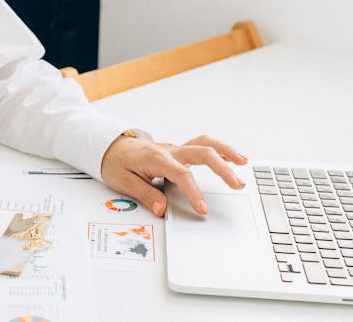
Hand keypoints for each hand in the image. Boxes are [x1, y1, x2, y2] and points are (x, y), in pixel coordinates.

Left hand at [99, 134, 247, 217]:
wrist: (109, 147)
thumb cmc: (115, 162)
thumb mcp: (123, 182)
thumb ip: (145, 194)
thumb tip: (162, 209)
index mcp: (157, 158)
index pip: (181, 175)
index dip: (194, 192)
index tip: (203, 208)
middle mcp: (170, 151)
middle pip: (202, 153)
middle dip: (222, 168)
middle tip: (237, 184)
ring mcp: (176, 149)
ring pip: (205, 144)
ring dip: (226, 152)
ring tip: (243, 163)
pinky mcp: (179, 151)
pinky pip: (202, 146)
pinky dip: (219, 150)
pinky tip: (232, 158)